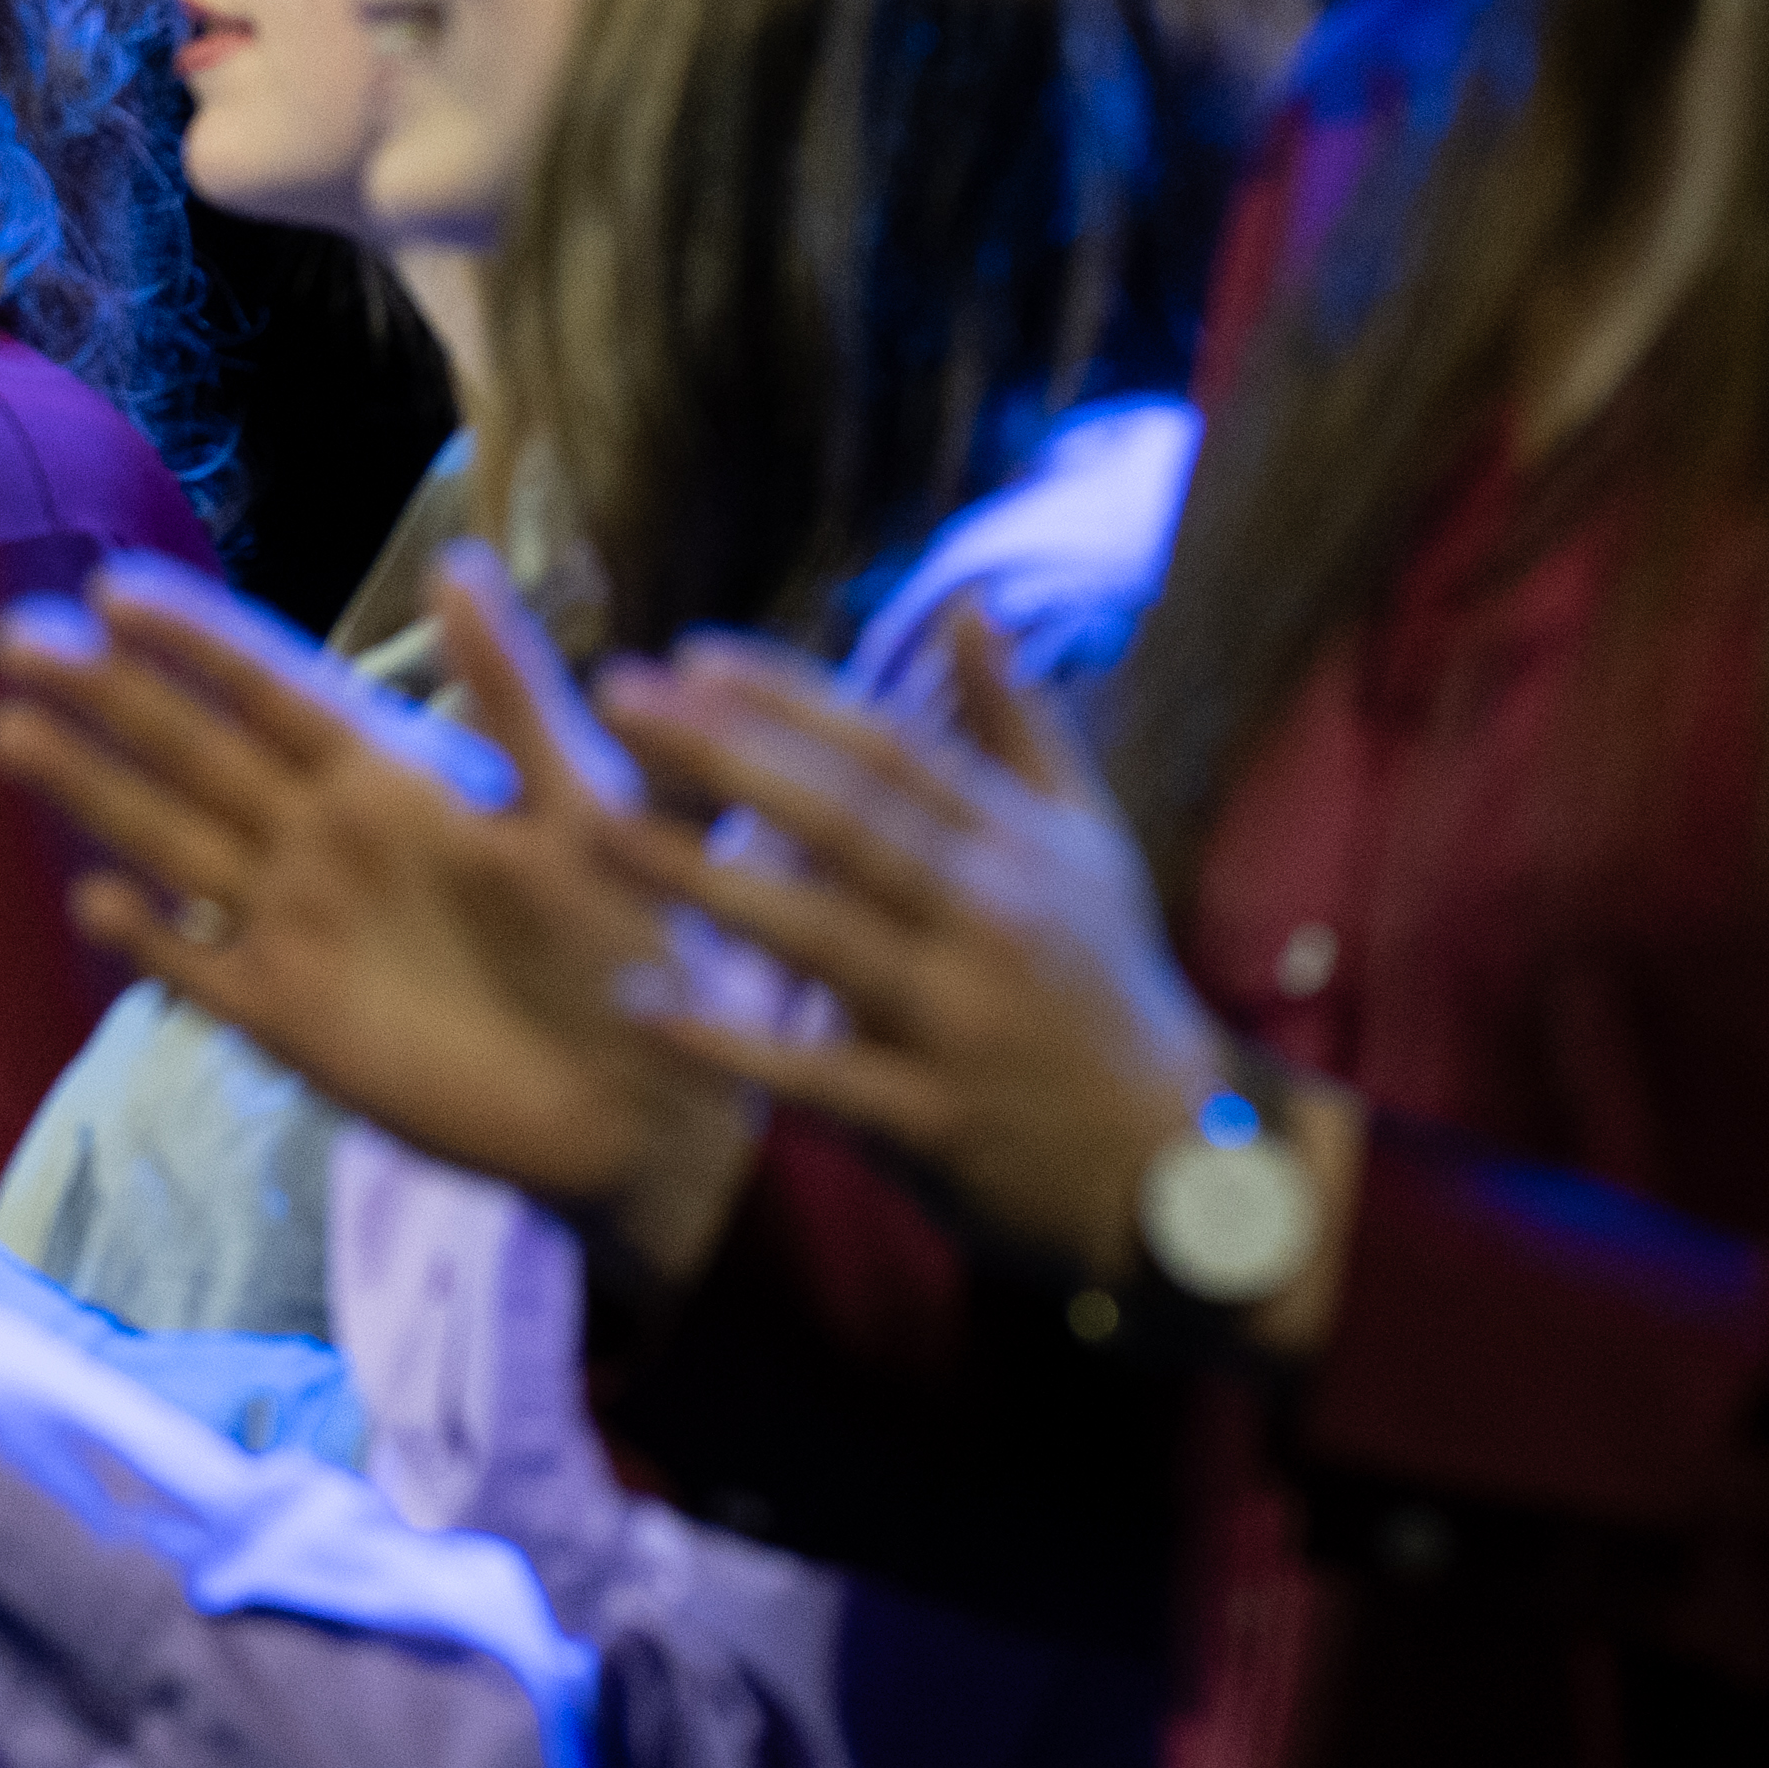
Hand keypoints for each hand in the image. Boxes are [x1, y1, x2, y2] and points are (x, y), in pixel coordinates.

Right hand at [0, 551, 747, 1251]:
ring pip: (170, 839)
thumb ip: (513, 691)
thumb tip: (456, 562)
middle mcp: (327, 841)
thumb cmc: (640, 947)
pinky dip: (145, 936)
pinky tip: (93, 900)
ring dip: (90, 789)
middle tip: (12, 637)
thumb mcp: (587, 804)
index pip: (271, 687)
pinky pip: (194, 967)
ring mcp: (298, 928)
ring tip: (5, 731)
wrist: (646, 1106)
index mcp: (396, 777)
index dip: (194, 638)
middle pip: (191, 751)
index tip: (112, 587)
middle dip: (104, 695)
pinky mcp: (287, 1019)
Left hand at [590, 616, 1297, 1300]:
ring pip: (823, 936)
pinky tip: (640, 1005)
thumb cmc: (1105, 981)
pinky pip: (819, 1076)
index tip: (686, 653)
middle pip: (846, 819)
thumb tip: (971, 606)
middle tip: (614, 694)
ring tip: (596, 826)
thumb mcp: (1085, 844)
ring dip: (706, 880)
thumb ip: (1017, 726)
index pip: (890, 751)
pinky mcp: (934, 1117)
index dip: (789, 697)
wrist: (1172, 1161)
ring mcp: (962, 1020)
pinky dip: (733, 1044)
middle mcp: (991, 919)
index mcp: (1016, 848)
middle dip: (728, 752)